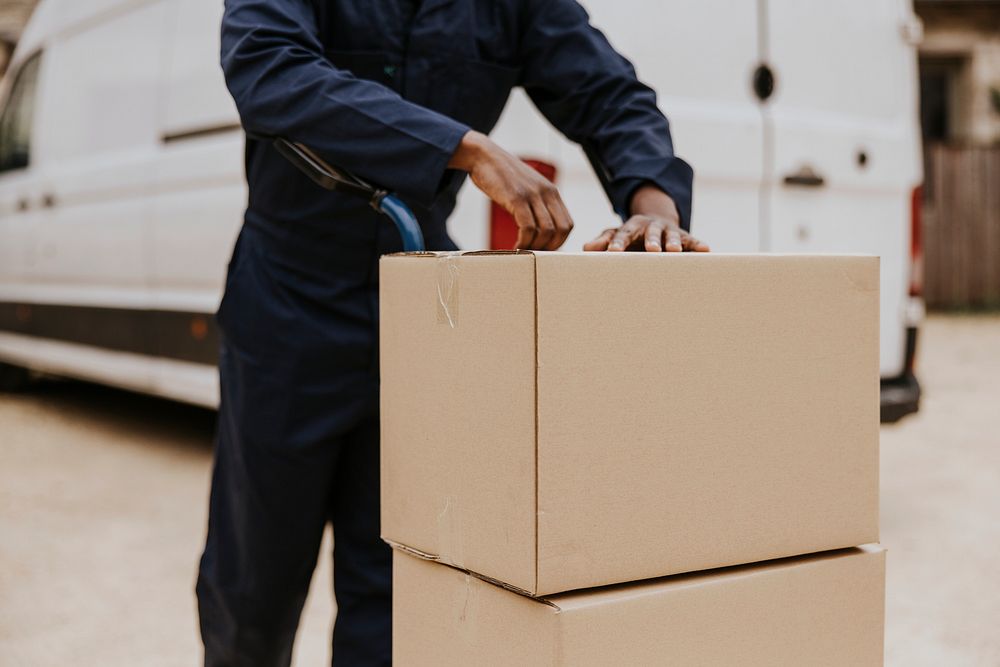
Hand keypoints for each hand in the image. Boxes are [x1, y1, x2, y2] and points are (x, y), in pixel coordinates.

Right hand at [450, 131, 572, 249]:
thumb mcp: (527, 188)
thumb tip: (539, 229)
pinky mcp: (516, 198)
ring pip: (546, 231)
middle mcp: (546, 193)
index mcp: (552, 192)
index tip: (544, 249)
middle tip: (534, 254)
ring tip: (522, 250)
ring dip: (535, 246)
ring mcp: (532, 195)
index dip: (559, 242)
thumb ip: (537, 204)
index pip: (568, 224)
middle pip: (561, 230)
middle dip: (549, 248)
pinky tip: (515, 246)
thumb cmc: (502, 176)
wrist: (484, 156)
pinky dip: (523, 242)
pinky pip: (528, 227)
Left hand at [583, 184, 708, 251]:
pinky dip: (698, 245)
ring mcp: (669, 231)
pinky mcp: (685, 237)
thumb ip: (603, 241)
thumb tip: (586, 248)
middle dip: (651, 240)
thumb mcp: (616, 236)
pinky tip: (706, 250)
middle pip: (650, 232)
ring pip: (672, 235)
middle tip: (651, 250)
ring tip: (673, 251)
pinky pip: (693, 240)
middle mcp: (651, 227)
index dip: (618, 243)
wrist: (657, 222)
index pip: (623, 234)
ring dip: (673, 242)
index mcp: (632, 227)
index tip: (613, 252)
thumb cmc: (632, 237)